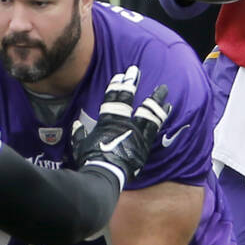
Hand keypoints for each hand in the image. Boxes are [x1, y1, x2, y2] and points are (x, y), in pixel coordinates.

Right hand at [72, 65, 170, 189]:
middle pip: (128, 99)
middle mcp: (123, 123)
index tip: (119, 76)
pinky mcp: (146, 143)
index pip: (111, 100)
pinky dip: (162, 114)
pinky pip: (156, 125)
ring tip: (162, 88)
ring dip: (155, 98)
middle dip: (131, 83)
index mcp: (107, 122)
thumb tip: (76, 126)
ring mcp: (136, 132)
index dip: (115, 87)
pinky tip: (168, 107)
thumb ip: (79, 135)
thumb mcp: (80, 147)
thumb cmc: (92, 161)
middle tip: (135, 70)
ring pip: (148, 111)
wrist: (106, 174)